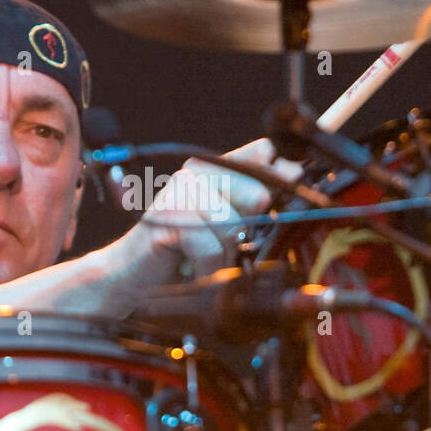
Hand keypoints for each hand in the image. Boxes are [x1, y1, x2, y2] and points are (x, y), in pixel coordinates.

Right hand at [113, 137, 303, 289]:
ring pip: (233, 226)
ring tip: (204, 260)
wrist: (133, 278)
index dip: (283, 173)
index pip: (265, 152)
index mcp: (218, 168)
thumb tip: (297, 173)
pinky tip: (192, 269)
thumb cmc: (185, 255)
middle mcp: (198, 170)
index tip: (284, 197)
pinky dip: (205, 267)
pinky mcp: (169, 215)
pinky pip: (209, 246)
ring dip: (223, 256)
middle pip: (256, 196)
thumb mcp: (229, 228)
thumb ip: (258, 201)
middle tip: (223, 249)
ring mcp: (181, 189)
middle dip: (246, 235)